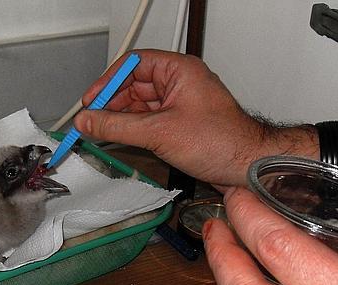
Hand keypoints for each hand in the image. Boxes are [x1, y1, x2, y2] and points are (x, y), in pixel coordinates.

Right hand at [74, 49, 315, 187]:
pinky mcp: (179, 124)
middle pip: (133, 86)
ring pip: (139, 106)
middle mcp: (179, 83)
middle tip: (90, 121)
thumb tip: (88, 121)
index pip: (133, 65)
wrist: (249, 166)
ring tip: (99, 132)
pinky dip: (132, 130)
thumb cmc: (223, 142)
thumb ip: (118, 126)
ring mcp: (179, 104)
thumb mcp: (159, 133)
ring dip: (120, 119)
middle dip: (111, 103)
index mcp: (179, 70)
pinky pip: (148, 121)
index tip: (91, 100)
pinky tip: (117, 139)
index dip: (108, 81)